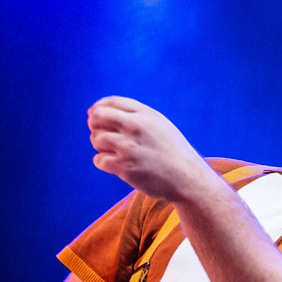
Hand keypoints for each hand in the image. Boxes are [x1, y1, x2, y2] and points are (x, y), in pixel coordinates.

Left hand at [87, 97, 217, 203]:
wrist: (188, 178)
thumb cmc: (172, 152)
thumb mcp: (159, 126)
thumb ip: (135, 115)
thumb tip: (96, 110)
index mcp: (146, 115)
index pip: (111, 102)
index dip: (98, 108)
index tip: (97, 117)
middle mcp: (136, 127)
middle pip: (98, 116)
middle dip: (94, 124)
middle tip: (100, 135)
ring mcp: (129, 147)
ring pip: (97, 139)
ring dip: (100, 146)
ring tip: (115, 153)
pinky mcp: (125, 166)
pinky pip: (99, 160)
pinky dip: (103, 163)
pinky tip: (116, 166)